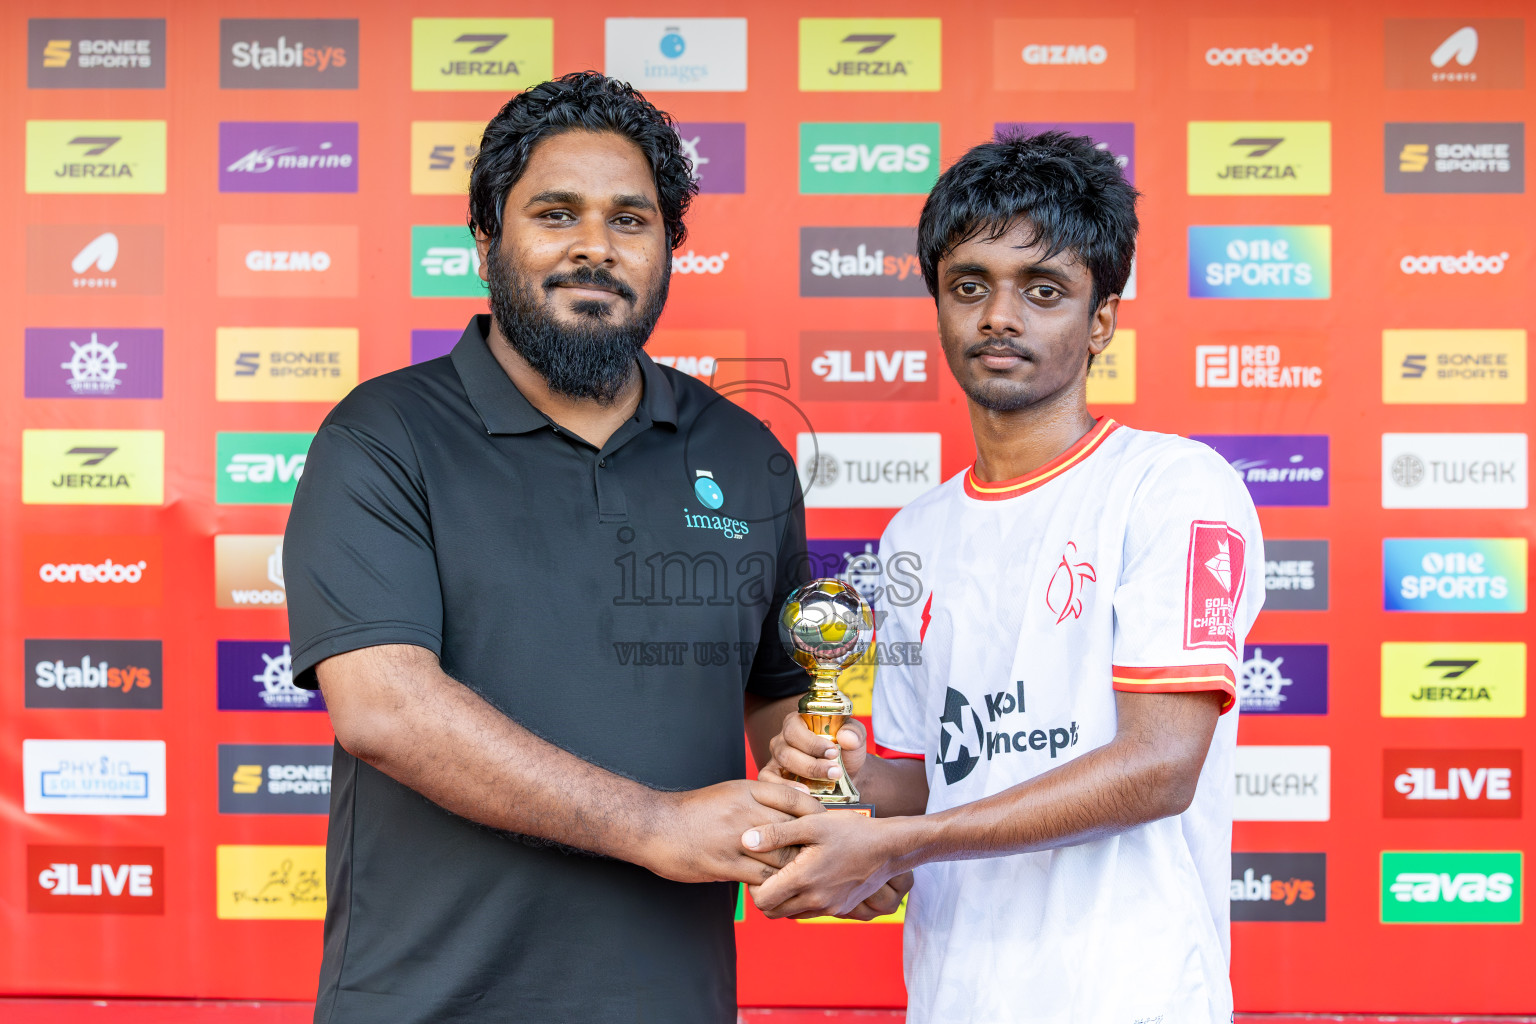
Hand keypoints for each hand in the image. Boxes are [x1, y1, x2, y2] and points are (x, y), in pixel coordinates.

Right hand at [639, 780, 823, 885]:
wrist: (654, 826)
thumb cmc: (693, 810)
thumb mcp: (728, 792)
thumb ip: (760, 797)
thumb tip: (792, 802)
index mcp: (748, 791)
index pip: (796, 799)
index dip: (815, 814)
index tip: (824, 827)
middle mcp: (746, 813)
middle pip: (795, 830)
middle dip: (811, 845)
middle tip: (822, 857)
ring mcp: (736, 840)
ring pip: (783, 858)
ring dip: (796, 870)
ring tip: (805, 878)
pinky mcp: (726, 865)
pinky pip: (762, 879)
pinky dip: (775, 885)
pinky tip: (779, 889)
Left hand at [741, 810, 902, 918]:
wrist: (889, 848)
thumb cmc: (851, 831)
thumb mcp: (812, 823)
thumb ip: (776, 833)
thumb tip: (745, 840)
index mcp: (803, 879)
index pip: (761, 900)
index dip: (752, 885)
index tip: (757, 866)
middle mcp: (814, 900)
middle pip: (771, 912)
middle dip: (763, 894)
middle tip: (767, 870)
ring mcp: (828, 907)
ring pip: (789, 914)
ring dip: (782, 899)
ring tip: (786, 872)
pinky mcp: (839, 909)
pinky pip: (808, 913)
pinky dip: (800, 901)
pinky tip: (806, 878)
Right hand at [759, 712, 867, 791]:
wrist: (848, 774)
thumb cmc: (846, 751)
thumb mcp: (855, 738)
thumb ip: (854, 734)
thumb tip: (846, 737)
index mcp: (797, 722)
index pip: (794, 730)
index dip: (812, 743)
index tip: (833, 752)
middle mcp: (782, 739)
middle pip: (786, 752)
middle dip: (811, 765)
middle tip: (834, 772)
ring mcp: (775, 759)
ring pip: (778, 769)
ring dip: (802, 778)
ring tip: (824, 784)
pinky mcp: (773, 777)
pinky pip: (768, 782)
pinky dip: (785, 789)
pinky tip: (805, 794)